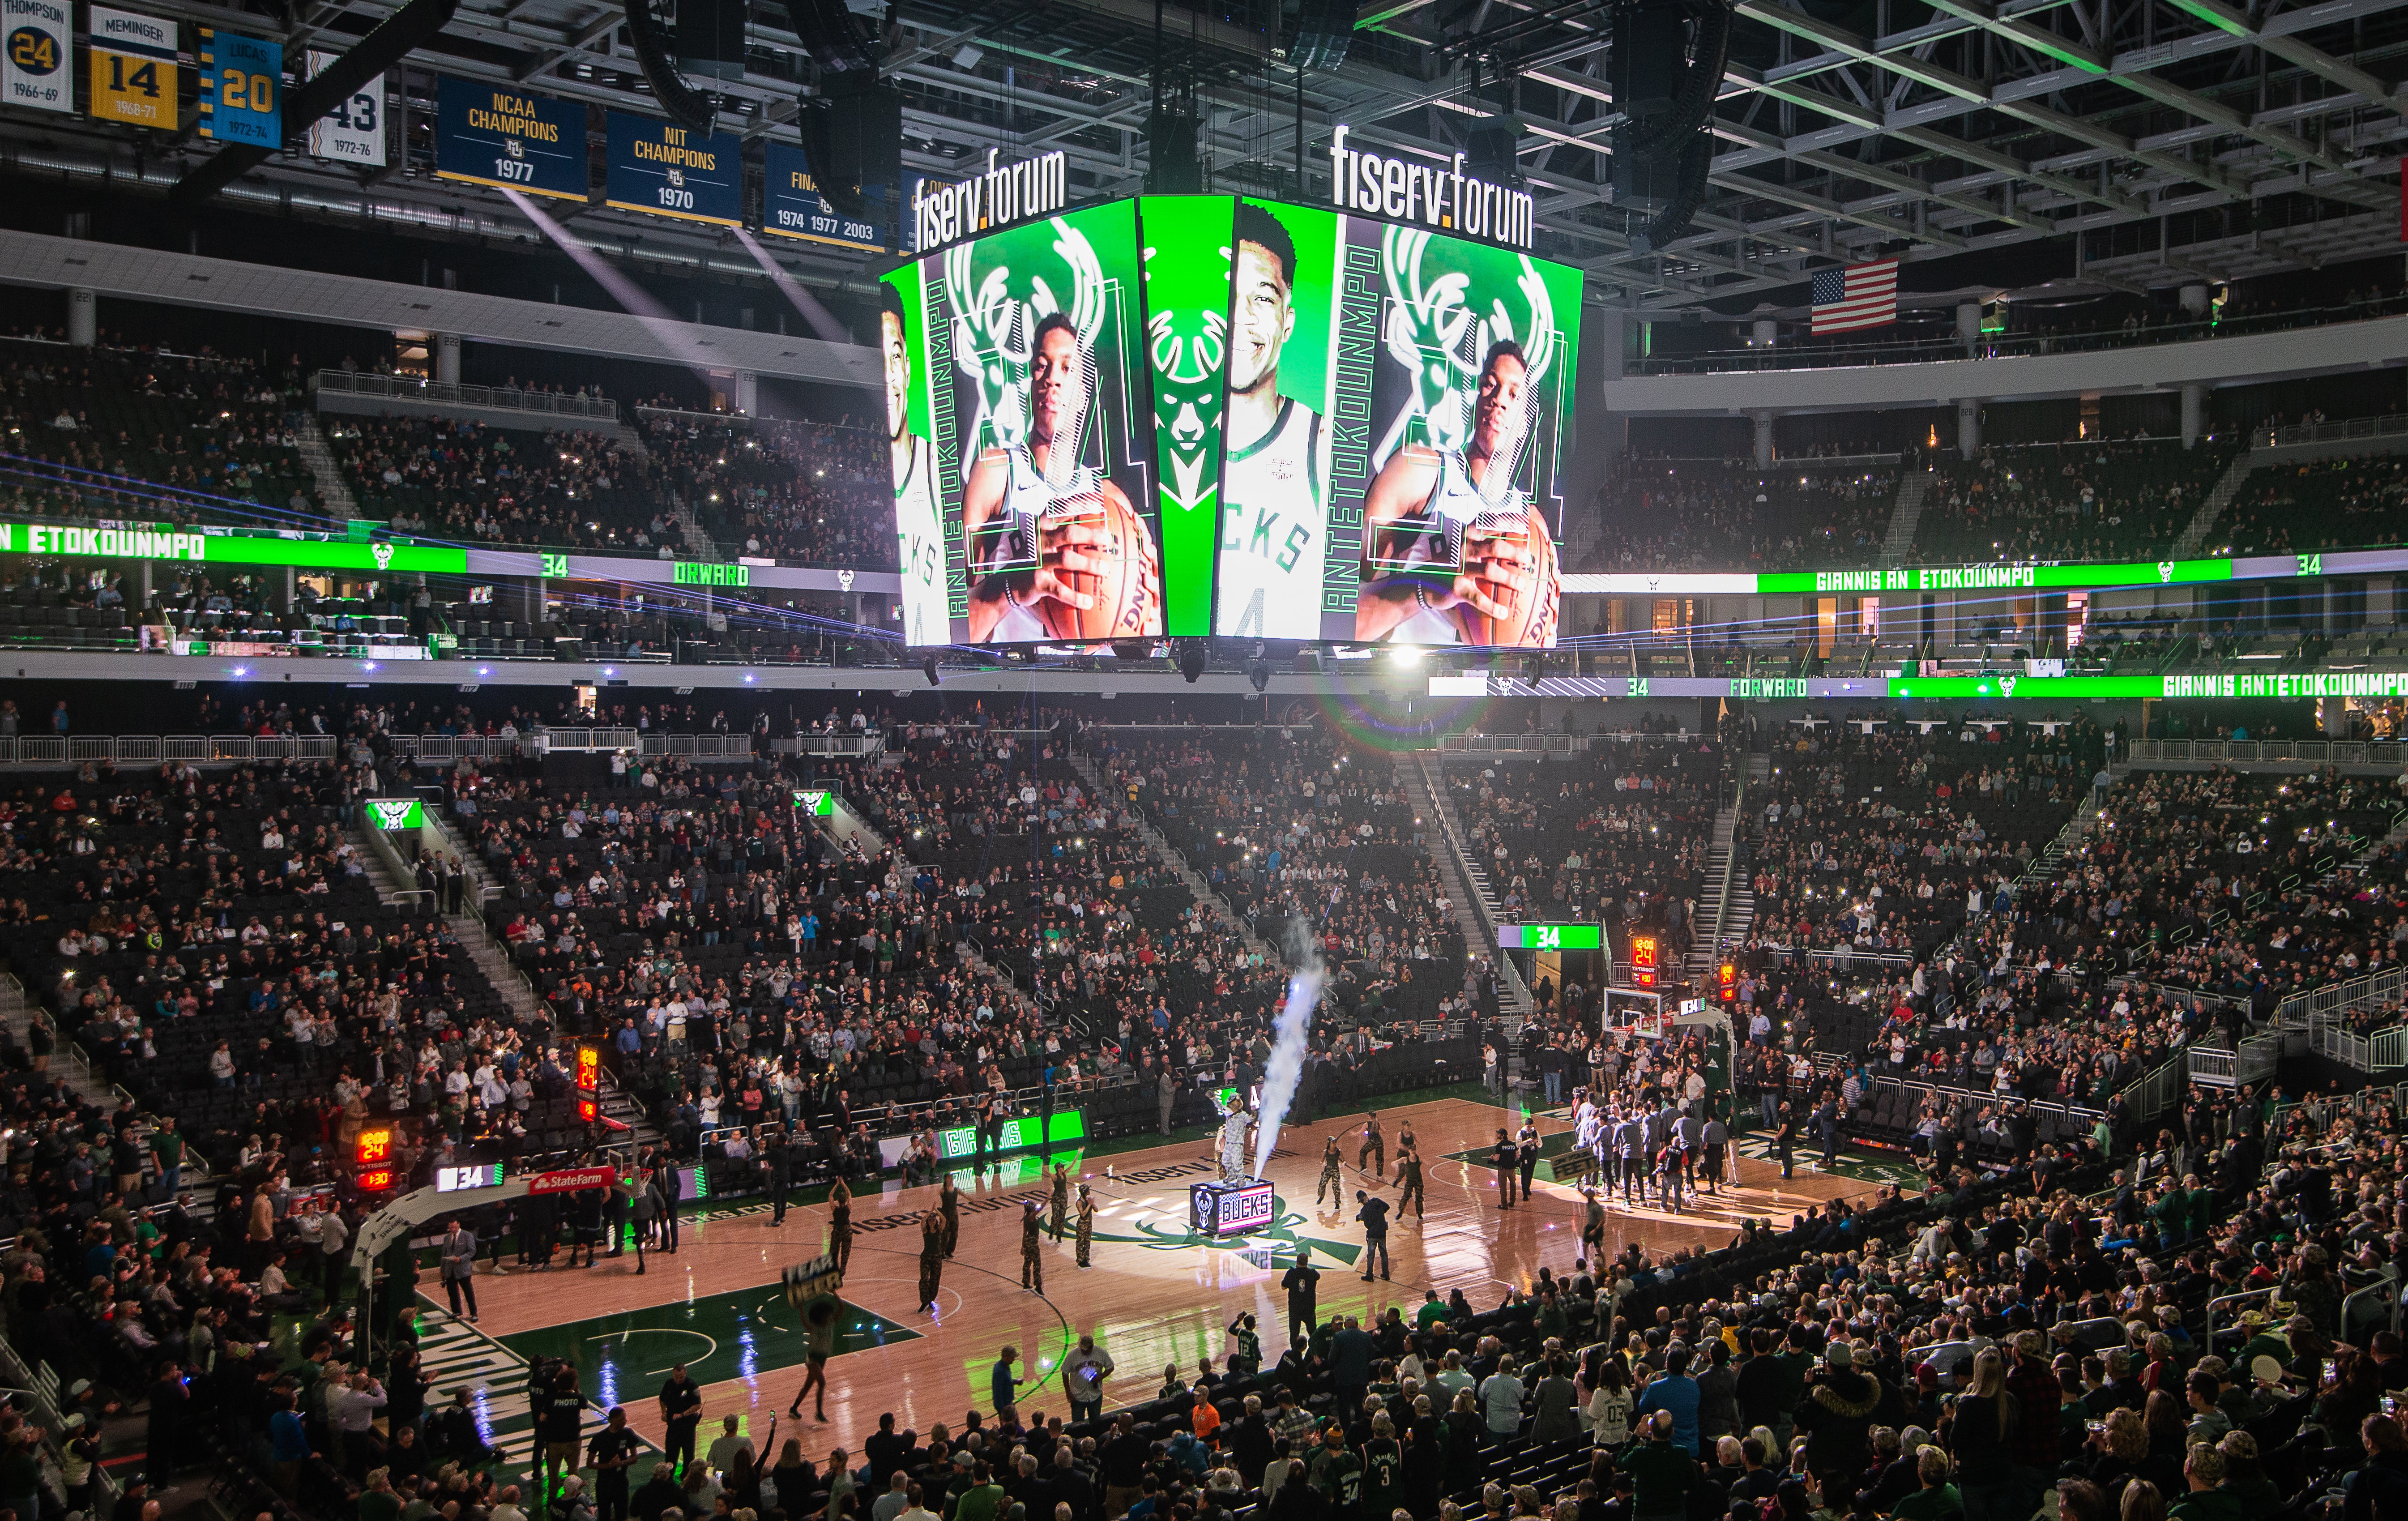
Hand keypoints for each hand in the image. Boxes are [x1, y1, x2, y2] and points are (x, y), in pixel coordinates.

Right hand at [1005, 509, 1113, 615]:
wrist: (1008, 582)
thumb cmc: (1035, 558)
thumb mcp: (1043, 539)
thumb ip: (1062, 529)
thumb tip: (1093, 521)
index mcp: (1042, 527)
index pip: (1060, 511)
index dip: (1079, 505)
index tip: (1098, 504)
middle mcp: (1039, 541)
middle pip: (1068, 534)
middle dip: (1090, 535)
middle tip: (1107, 539)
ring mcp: (1038, 561)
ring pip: (1066, 559)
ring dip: (1088, 564)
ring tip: (1106, 569)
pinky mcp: (1037, 582)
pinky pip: (1060, 590)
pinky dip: (1075, 597)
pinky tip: (1089, 602)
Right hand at [1415, 523, 1537, 625]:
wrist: (1421, 583)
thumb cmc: (1447, 564)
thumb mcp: (1460, 548)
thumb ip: (1479, 543)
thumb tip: (1507, 544)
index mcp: (1466, 536)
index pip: (1489, 523)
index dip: (1508, 522)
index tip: (1524, 525)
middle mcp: (1463, 549)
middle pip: (1494, 547)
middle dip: (1514, 553)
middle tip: (1526, 560)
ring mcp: (1459, 569)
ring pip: (1490, 571)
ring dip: (1509, 578)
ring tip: (1521, 585)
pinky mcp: (1456, 588)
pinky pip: (1478, 598)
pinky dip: (1492, 606)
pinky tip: (1503, 613)